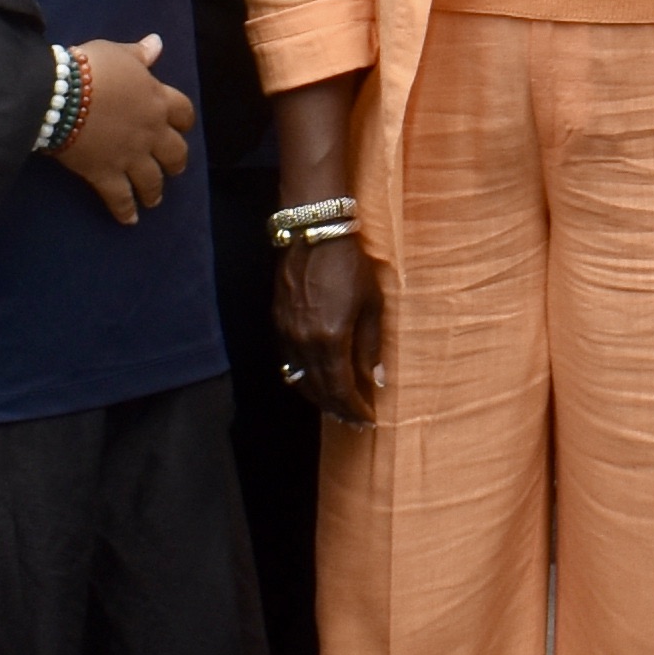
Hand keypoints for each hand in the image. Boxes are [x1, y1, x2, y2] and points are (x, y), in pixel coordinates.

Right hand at [55, 37, 193, 218]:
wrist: (60, 94)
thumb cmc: (90, 67)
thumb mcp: (117, 53)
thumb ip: (139, 54)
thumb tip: (157, 43)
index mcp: (157, 99)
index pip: (183, 113)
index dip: (183, 122)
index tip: (181, 128)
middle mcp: (151, 131)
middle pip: (175, 152)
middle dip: (176, 163)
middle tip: (173, 169)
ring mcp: (131, 155)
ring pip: (153, 180)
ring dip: (155, 191)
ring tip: (154, 200)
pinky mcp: (106, 174)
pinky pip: (121, 198)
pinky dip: (126, 211)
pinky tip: (129, 221)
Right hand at [275, 233, 388, 425]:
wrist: (313, 234)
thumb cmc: (350, 266)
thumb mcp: (372, 304)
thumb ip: (371, 346)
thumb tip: (376, 380)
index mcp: (330, 340)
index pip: (341, 390)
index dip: (354, 408)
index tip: (368, 418)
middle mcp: (303, 343)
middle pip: (319, 391)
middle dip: (338, 409)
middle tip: (354, 420)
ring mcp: (286, 335)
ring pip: (300, 380)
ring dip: (319, 398)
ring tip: (337, 407)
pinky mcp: (277, 324)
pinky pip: (288, 363)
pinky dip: (303, 379)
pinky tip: (315, 381)